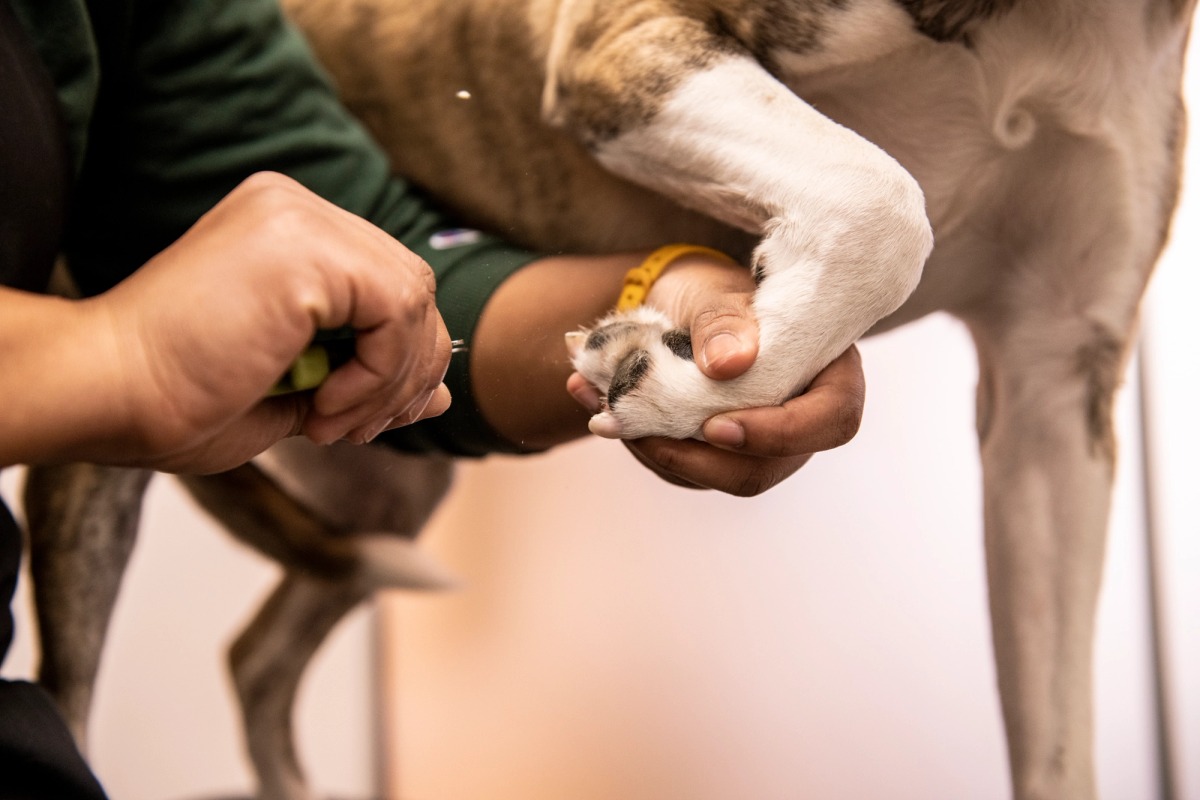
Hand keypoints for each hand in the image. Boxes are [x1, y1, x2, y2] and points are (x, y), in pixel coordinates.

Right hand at [90, 172, 449, 471]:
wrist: (108, 395)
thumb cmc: (179, 398)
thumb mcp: (300, 391)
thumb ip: (372, 380)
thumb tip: (444, 393)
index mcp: (288, 228)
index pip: (390, 284)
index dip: (399, 360)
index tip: (362, 420)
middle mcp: (296, 208)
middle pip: (413, 287)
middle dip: (406, 372)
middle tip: (357, 429)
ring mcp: (300, 218)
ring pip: (415, 298)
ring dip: (391, 382)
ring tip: (331, 425)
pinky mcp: (305, 247)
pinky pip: (397, 311)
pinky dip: (378, 374)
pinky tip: (322, 408)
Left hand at [567, 253, 864, 495]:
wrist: (678, 309)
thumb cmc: (714, 294)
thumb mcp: (717, 294)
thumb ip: (723, 322)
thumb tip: (727, 364)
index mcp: (827, 375)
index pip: (832, 420)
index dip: (780, 433)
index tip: (717, 426)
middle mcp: (799, 421)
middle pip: (765, 468)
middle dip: (697, 458)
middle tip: (640, 431)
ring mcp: (757, 447)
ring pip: (714, 476)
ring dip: (654, 449)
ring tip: (601, 410)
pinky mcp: (713, 459)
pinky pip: (681, 467)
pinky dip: (638, 442)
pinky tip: (599, 408)